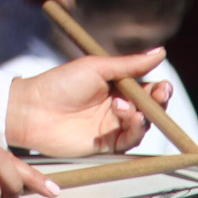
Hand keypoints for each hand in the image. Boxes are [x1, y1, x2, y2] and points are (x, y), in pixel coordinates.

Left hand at [5, 48, 168, 155]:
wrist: (33, 110)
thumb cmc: (60, 83)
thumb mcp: (97, 68)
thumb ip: (130, 65)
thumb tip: (162, 52)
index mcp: (115, 86)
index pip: (145, 89)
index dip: (158, 89)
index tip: (164, 86)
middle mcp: (116, 107)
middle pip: (148, 109)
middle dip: (158, 103)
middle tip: (159, 95)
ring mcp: (111, 127)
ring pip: (142, 125)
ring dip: (143, 116)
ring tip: (129, 108)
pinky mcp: (106, 145)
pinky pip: (129, 141)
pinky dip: (135, 131)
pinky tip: (131, 119)